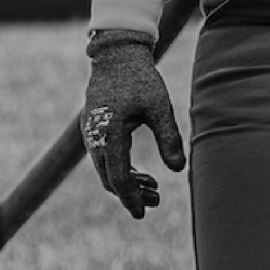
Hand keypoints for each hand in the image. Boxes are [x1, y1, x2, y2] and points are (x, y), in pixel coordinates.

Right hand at [81, 30, 184, 218]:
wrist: (116, 55)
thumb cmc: (140, 78)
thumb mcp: (159, 106)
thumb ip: (169, 137)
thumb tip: (178, 169)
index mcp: (108, 132)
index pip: (117, 176)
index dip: (131, 198)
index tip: (143, 213)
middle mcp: (94, 136)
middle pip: (109, 178)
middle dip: (131, 194)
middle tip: (157, 200)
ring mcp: (91, 133)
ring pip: (105, 170)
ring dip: (127, 183)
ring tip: (154, 188)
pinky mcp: (94, 129)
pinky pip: (104, 159)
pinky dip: (120, 170)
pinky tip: (141, 174)